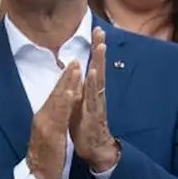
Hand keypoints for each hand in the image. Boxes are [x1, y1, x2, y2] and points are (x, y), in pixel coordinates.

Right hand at [26, 58, 82, 178]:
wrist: (37, 174)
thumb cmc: (46, 155)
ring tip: (75, 70)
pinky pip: (61, 116)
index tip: (72, 66)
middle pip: (56, 94)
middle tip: (75, 60)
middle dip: (66, 77)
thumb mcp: (49, 133)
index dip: (63, 81)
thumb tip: (58, 108)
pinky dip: (66, 103)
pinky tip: (72, 93)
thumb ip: (53, 120)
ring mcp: (46, 124)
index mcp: (44, 117)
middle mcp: (43, 117)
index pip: (55, 96)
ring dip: (67, 85)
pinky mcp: (52, 133)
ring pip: (58, 101)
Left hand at [70, 27, 118, 172]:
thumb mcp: (79, 104)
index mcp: (90, 91)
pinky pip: (94, 97)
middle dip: (99, 49)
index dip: (94, 50)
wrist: (94, 148)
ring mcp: (96, 103)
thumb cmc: (85, 127)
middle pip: (98, 67)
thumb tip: (77, 75)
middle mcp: (96, 94)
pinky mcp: (95, 113)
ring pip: (98, 79)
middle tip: (101, 30)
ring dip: (99, 62)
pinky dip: (94, 84)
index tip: (96, 31)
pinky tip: (94, 73)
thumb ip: (80, 90)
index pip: (93, 66)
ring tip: (100, 46)